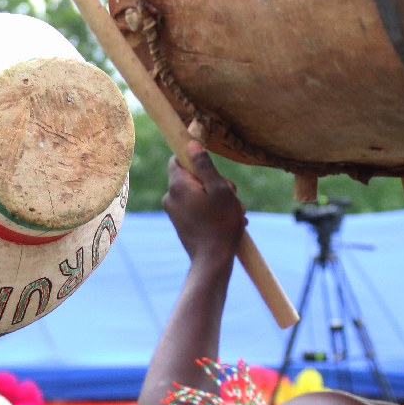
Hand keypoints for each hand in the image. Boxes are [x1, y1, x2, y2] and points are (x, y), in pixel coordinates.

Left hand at [163, 143, 245, 264]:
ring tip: (233, 211)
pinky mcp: (180, 223)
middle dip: (214, 182)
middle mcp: (170, 197)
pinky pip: (197, 207)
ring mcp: (174, 212)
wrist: (212, 260)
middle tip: (231, 194)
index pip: (177, 159)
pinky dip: (212, 210)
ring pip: (198, 193)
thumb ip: (204, 165)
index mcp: (177, 186)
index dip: (195, 158)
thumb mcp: (220, 189)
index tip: (212, 167)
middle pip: (192, 177)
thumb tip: (190, 144)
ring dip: (217, 198)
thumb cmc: (220, 223)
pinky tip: (228, 220)